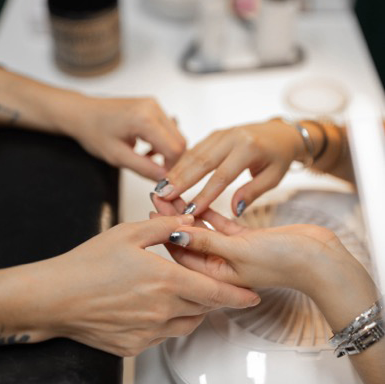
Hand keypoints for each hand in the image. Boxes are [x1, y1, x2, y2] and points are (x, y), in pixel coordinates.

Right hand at [21, 215, 258, 356]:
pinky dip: (168, 322)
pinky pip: (163, 336)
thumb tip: (188, 223)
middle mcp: (161, 311)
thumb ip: (165, 227)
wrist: (55, 296)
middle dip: (212, 298)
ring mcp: (148, 332)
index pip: (215, 292)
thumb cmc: (88, 264)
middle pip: (203, 309)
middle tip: (207, 286)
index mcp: (164, 281)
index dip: (237, 296)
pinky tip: (153, 307)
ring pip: (186, 324)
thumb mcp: (128, 233)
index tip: (252, 297)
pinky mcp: (134, 345)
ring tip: (181, 295)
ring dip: (192, 310)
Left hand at [62, 96, 185, 179]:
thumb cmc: (93, 131)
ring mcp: (154, 105)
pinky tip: (148, 150)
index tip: (164, 179)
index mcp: (144, 119)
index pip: (175, 149)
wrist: (82, 114)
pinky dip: (163, 143)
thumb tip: (166, 179)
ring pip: (176, 135)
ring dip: (167, 152)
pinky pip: (168, 129)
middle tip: (157, 173)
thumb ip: (145, 168)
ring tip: (148, 160)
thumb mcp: (118, 157)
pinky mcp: (153, 107)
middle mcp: (153, 108)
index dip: (173, 168)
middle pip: (180, 141)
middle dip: (172, 160)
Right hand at [154, 119, 306, 215]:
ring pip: (194, 154)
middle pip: (201, 161)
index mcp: (249, 148)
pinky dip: (181, 163)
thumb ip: (252, 192)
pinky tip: (170, 176)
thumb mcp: (273, 178)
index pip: (222, 176)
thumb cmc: (278, 157)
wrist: (281, 133)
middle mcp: (232, 137)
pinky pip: (195, 149)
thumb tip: (233, 210)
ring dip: (176, 171)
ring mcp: (221, 134)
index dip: (204, 194)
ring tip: (161, 188)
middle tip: (164, 196)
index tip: (191, 211)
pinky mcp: (214, 134)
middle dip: (180, 180)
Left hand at [154, 201, 377, 331]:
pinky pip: (220, 226)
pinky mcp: (244, 240)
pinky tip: (197, 202)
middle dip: (172, 220)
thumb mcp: (237, 251)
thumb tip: (174, 236)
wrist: (319, 258)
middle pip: (189, 240)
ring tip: (173, 195)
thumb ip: (205, 243)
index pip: (181, 254)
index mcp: (216, 276)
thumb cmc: (283, 262)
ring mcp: (232, 252)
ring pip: (203, 231)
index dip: (165, 233)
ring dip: (188, 214)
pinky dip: (209, 214)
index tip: (153, 212)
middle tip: (158, 198)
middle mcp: (221, 266)